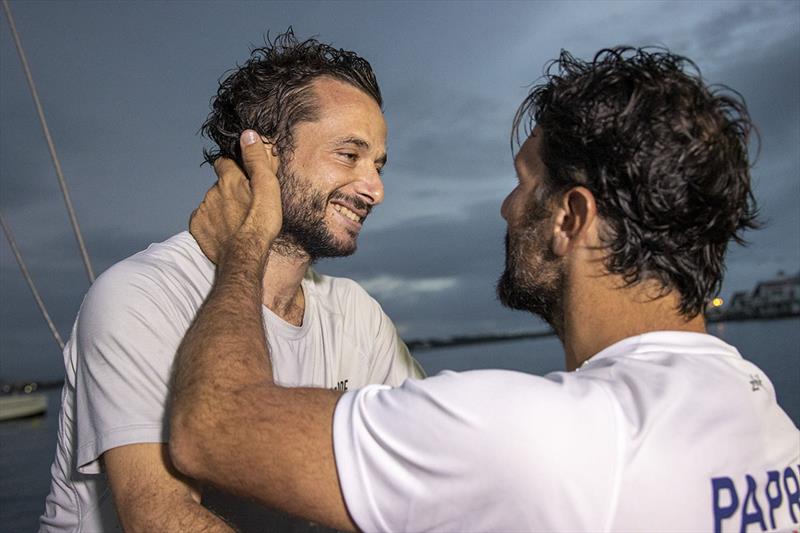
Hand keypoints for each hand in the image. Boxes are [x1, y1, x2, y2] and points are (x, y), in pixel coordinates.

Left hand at [190, 131, 279, 262]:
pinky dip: (213, 223)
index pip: (224, 160)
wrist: (244, 257)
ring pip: (212, 202)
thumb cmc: (260, 224)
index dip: (234, 164)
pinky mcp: (197, 228)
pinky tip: (226, 231)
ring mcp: (203, 210)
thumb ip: (257, 159)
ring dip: (222, 207)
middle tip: (246, 203)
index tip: (243, 173)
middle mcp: (211, 191)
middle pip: (220, 184)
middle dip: (230, 189)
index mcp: (229, 179)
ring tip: (238, 221)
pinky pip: (204, 219)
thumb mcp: (267, 187)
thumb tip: (248, 134)